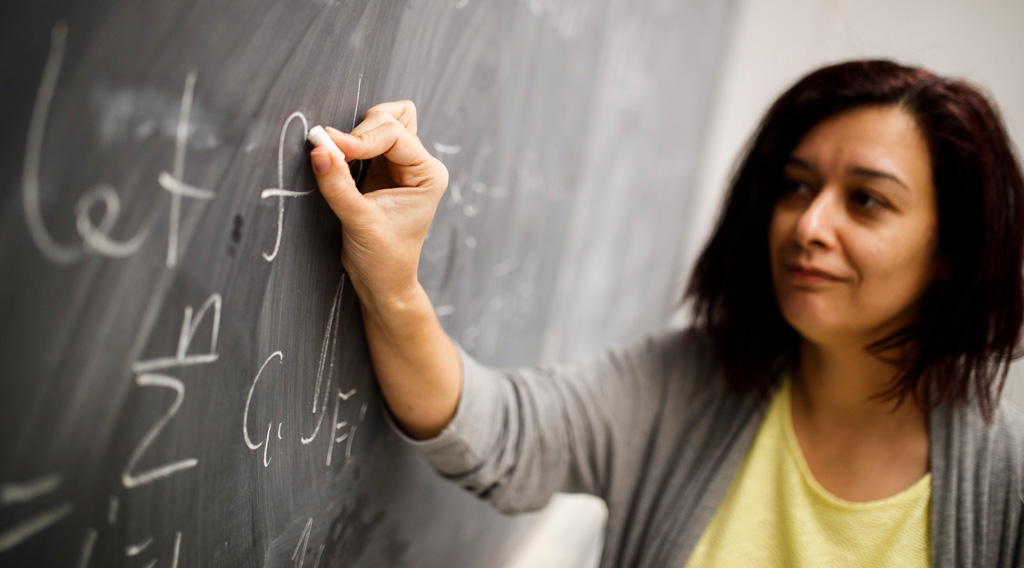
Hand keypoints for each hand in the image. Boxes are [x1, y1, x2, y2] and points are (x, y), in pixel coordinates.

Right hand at [310, 101, 447, 308]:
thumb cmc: (383, 259)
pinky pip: (366, 138)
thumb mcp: (359, 222)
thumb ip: (338, 184)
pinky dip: (350, 143)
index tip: (330, 147)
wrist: (383, 283)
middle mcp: (419, 165)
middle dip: (361, 130)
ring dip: (356, 133)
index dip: (360, 137)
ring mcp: (400, 165)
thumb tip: (319, 148)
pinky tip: (337, 159)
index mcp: (428, 174)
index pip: (394, 134)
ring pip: (381, 122)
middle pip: (392, 118)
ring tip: (336, 155)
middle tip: (332, 151)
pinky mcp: (380, 170)